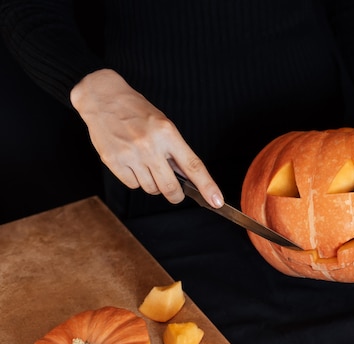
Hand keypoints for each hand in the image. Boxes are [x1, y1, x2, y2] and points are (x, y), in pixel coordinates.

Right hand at [70, 69, 223, 207]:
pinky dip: (136, 180)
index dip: (207, 187)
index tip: (216, 201)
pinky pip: (133, 185)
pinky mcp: (113, 162)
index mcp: (168, 133)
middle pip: (170, 187)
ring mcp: (130, 155)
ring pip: (151, 189)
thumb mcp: (163, 124)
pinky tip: (132, 164)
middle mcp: (150, 145)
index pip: (193, 166)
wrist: (102, 98)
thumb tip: (187, 178)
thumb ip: (175, 150)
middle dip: (176, 195)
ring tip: (148, 166)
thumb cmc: (136, 111)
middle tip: (176, 193)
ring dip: (154, 185)